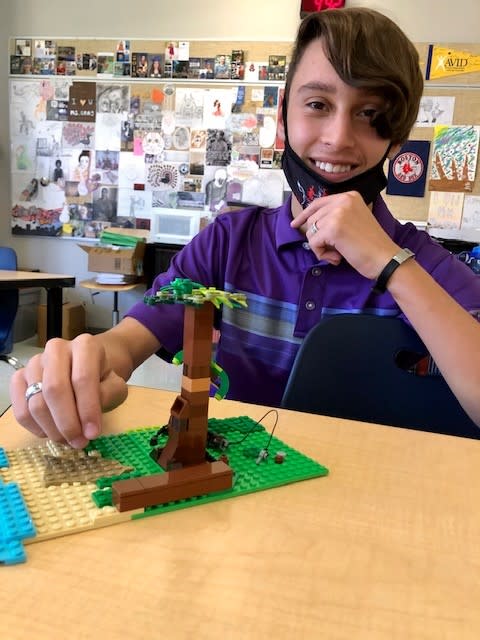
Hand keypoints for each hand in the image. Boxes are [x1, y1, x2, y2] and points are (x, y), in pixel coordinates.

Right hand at [10, 334, 127, 448]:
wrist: (87, 368)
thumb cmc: (102, 379)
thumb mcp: (116, 386)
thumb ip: (109, 396)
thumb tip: (89, 421)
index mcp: (84, 346)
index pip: (82, 378)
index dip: (87, 409)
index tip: (93, 433)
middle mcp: (56, 349)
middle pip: (54, 389)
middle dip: (67, 422)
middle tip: (79, 442)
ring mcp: (34, 363)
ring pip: (35, 402)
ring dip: (52, 429)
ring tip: (68, 440)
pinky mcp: (19, 378)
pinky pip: (20, 409)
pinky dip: (35, 428)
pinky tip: (51, 433)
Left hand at [290, 191, 398, 279]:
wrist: (385, 259)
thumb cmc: (371, 246)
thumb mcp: (354, 221)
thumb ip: (335, 217)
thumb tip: (309, 223)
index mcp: (349, 196)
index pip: (318, 203)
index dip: (305, 215)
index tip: (296, 224)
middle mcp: (343, 200)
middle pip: (312, 219)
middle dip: (318, 238)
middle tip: (335, 250)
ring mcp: (337, 213)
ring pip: (311, 232)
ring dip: (321, 247)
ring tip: (338, 254)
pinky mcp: (332, 228)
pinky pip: (313, 243)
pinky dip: (321, 254)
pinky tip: (337, 258)